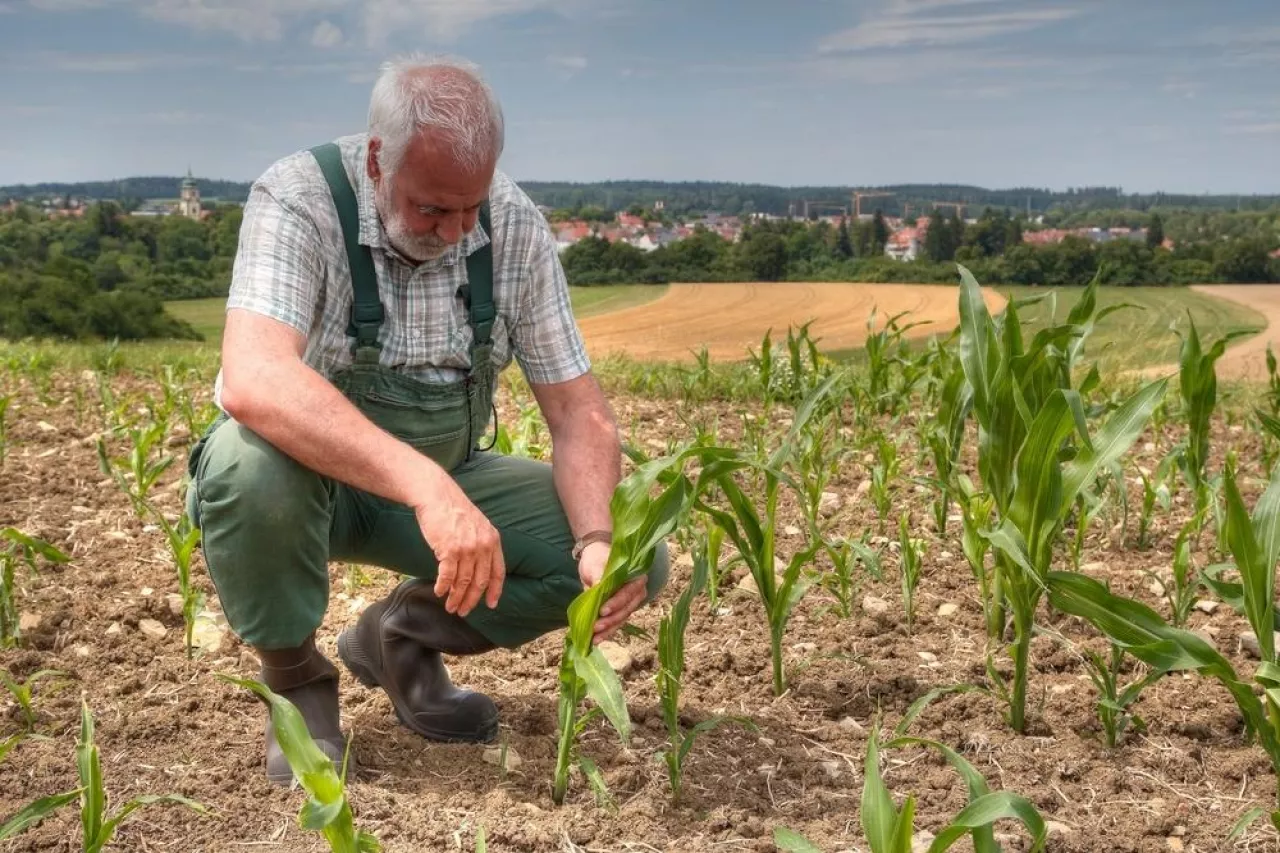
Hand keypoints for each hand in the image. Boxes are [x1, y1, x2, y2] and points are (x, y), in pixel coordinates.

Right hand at [411, 474, 504, 617]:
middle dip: (472, 600)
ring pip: (463, 582)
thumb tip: (478, 569)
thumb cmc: (454, 511)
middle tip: (463, 611)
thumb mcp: (478, 525)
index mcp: (493, 540)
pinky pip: (447, 576)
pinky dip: (443, 587)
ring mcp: (467, 548)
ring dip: (456, 597)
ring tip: (450, 606)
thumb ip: (482, 545)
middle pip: (480, 581)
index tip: (491, 605)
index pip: (498, 572)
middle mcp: (483, 546)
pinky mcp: (449, 549)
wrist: (437, 496)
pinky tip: (439, 592)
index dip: (495, 591)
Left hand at [578, 541, 646, 643]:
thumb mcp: (597, 563)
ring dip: (608, 629)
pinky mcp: (620, 611)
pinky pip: (615, 623)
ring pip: (621, 619)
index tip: (602, 611)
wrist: (595, 560)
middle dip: (611, 620)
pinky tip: (596, 640)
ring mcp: (629, 603)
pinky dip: (606, 632)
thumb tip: (598, 586)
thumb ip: (599, 574)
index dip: (616, 603)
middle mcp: (636, 592)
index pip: (628, 593)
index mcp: (636, 577)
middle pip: (626, 609)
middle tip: (596, 627)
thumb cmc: (598, 558)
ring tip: (595, 638)